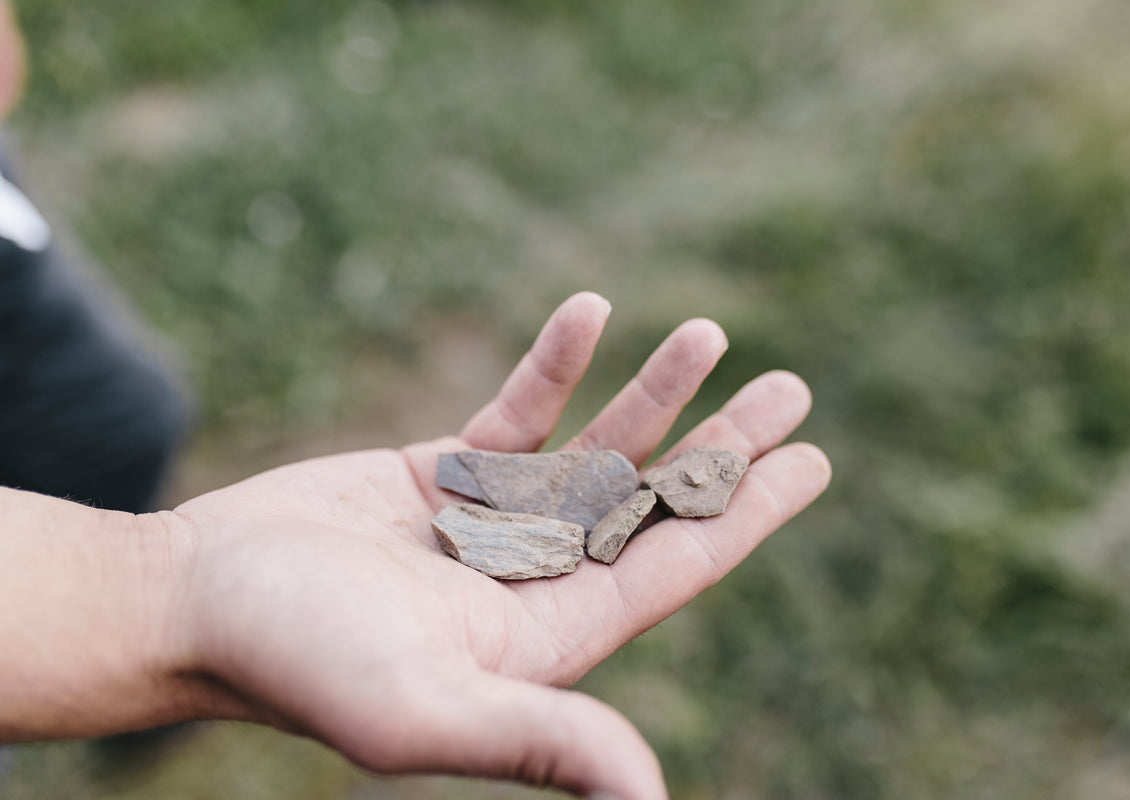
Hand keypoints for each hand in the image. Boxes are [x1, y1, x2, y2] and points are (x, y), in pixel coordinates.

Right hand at [166, 292, 830, 798]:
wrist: (197, 600)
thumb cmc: (301, 662)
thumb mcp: (425, 711)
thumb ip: (542, 740)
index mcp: (553, 634)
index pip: (676, 565)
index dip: (748, 514)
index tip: (811, 462)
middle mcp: (537, 576)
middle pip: (654, 501)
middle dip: (723, 447)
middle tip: (791, 392)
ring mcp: (494, 519)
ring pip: (596, 447)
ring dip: (653, 391)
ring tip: (708, 332)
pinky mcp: (442, 472)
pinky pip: (517, 410)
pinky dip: (555, 363)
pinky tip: (590, 311)